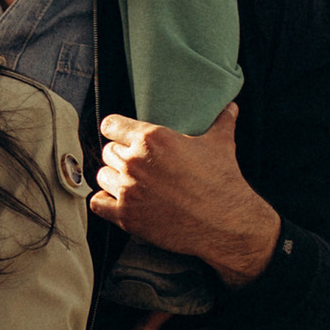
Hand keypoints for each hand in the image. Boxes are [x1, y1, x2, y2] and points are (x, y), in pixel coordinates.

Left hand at [93, 103, 279, 284]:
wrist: (225, 222)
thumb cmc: (222, 180)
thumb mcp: (221, 144)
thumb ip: (221, 121)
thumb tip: (231, 107)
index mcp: (151, 138)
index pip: (111, 126)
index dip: (117, 131)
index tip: (123, 137)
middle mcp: (134, 162)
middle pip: (108, 152)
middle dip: (121, 157)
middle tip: (139, 165)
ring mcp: (128, 190)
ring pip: (103, 176)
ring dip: (114, 179)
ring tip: (132, 184)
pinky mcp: (127, 216)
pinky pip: (98, 204)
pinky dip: (106, 203)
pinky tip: (119, 202)